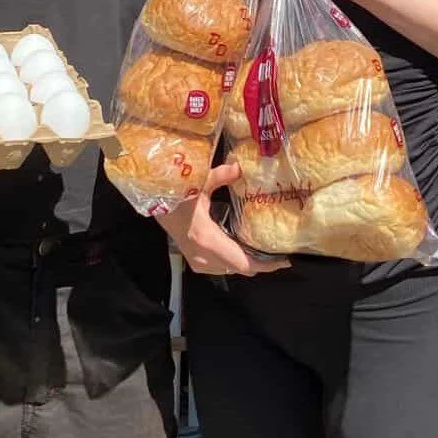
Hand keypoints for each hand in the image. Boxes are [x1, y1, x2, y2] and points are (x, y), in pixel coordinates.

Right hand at [160, 161, 290, 276]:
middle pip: (240, 269)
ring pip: (230, 270)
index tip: (283, 260)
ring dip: (246, 263)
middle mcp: (203, 256)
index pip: (242, 262)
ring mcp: (197, 261)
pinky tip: (242, 250)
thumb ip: (220, 176)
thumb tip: (239, 167)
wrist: (154, 207)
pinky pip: (220, 268)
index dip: (264, 265)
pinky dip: (233, 262)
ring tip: (264, 251)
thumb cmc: (173, 197)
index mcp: (207, 240)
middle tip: (278, 254)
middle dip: (260, 264)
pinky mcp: (194, 261)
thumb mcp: (197, 184)